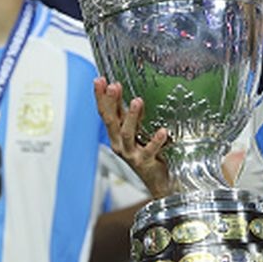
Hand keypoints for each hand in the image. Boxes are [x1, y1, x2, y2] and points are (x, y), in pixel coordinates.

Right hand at [94, 77, 171, 197]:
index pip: (105, 112)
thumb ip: (133, 116)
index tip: (100, 80)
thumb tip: (131, 96)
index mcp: (116, 135)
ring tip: (137, 101)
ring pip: (127, 134)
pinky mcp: (144, 162)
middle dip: (110, 102)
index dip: (101, 96)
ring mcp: (131, 153)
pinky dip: (156, 140)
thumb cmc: (146, 156)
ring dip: (132, 117)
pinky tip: (163, 131)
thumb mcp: (137, 133)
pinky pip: (149, 150)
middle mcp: (119, 143)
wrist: (157, 182)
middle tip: (112, 85)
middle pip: (111, 121)